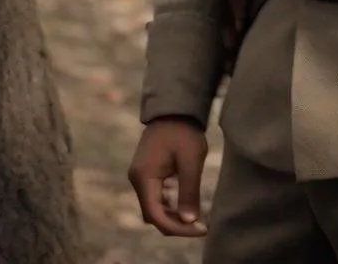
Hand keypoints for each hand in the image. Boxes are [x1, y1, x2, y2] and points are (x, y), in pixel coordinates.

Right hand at [128, 117, 208, 236]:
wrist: (174, 108)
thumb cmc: (183, 132)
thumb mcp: (190, 161)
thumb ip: (189, 191)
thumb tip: (189, 221)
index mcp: (144, 177)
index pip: (156, 215)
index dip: (177, 227)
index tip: (200, 229)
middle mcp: (137, 178)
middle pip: (153, 214)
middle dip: (175, 224)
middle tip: (200, 226)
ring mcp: (140, 175)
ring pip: (153, 207)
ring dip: (172, 216)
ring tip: (196, 218)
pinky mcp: (146, 172)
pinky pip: (154, 196)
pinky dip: (168, 205)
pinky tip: (185, 205)